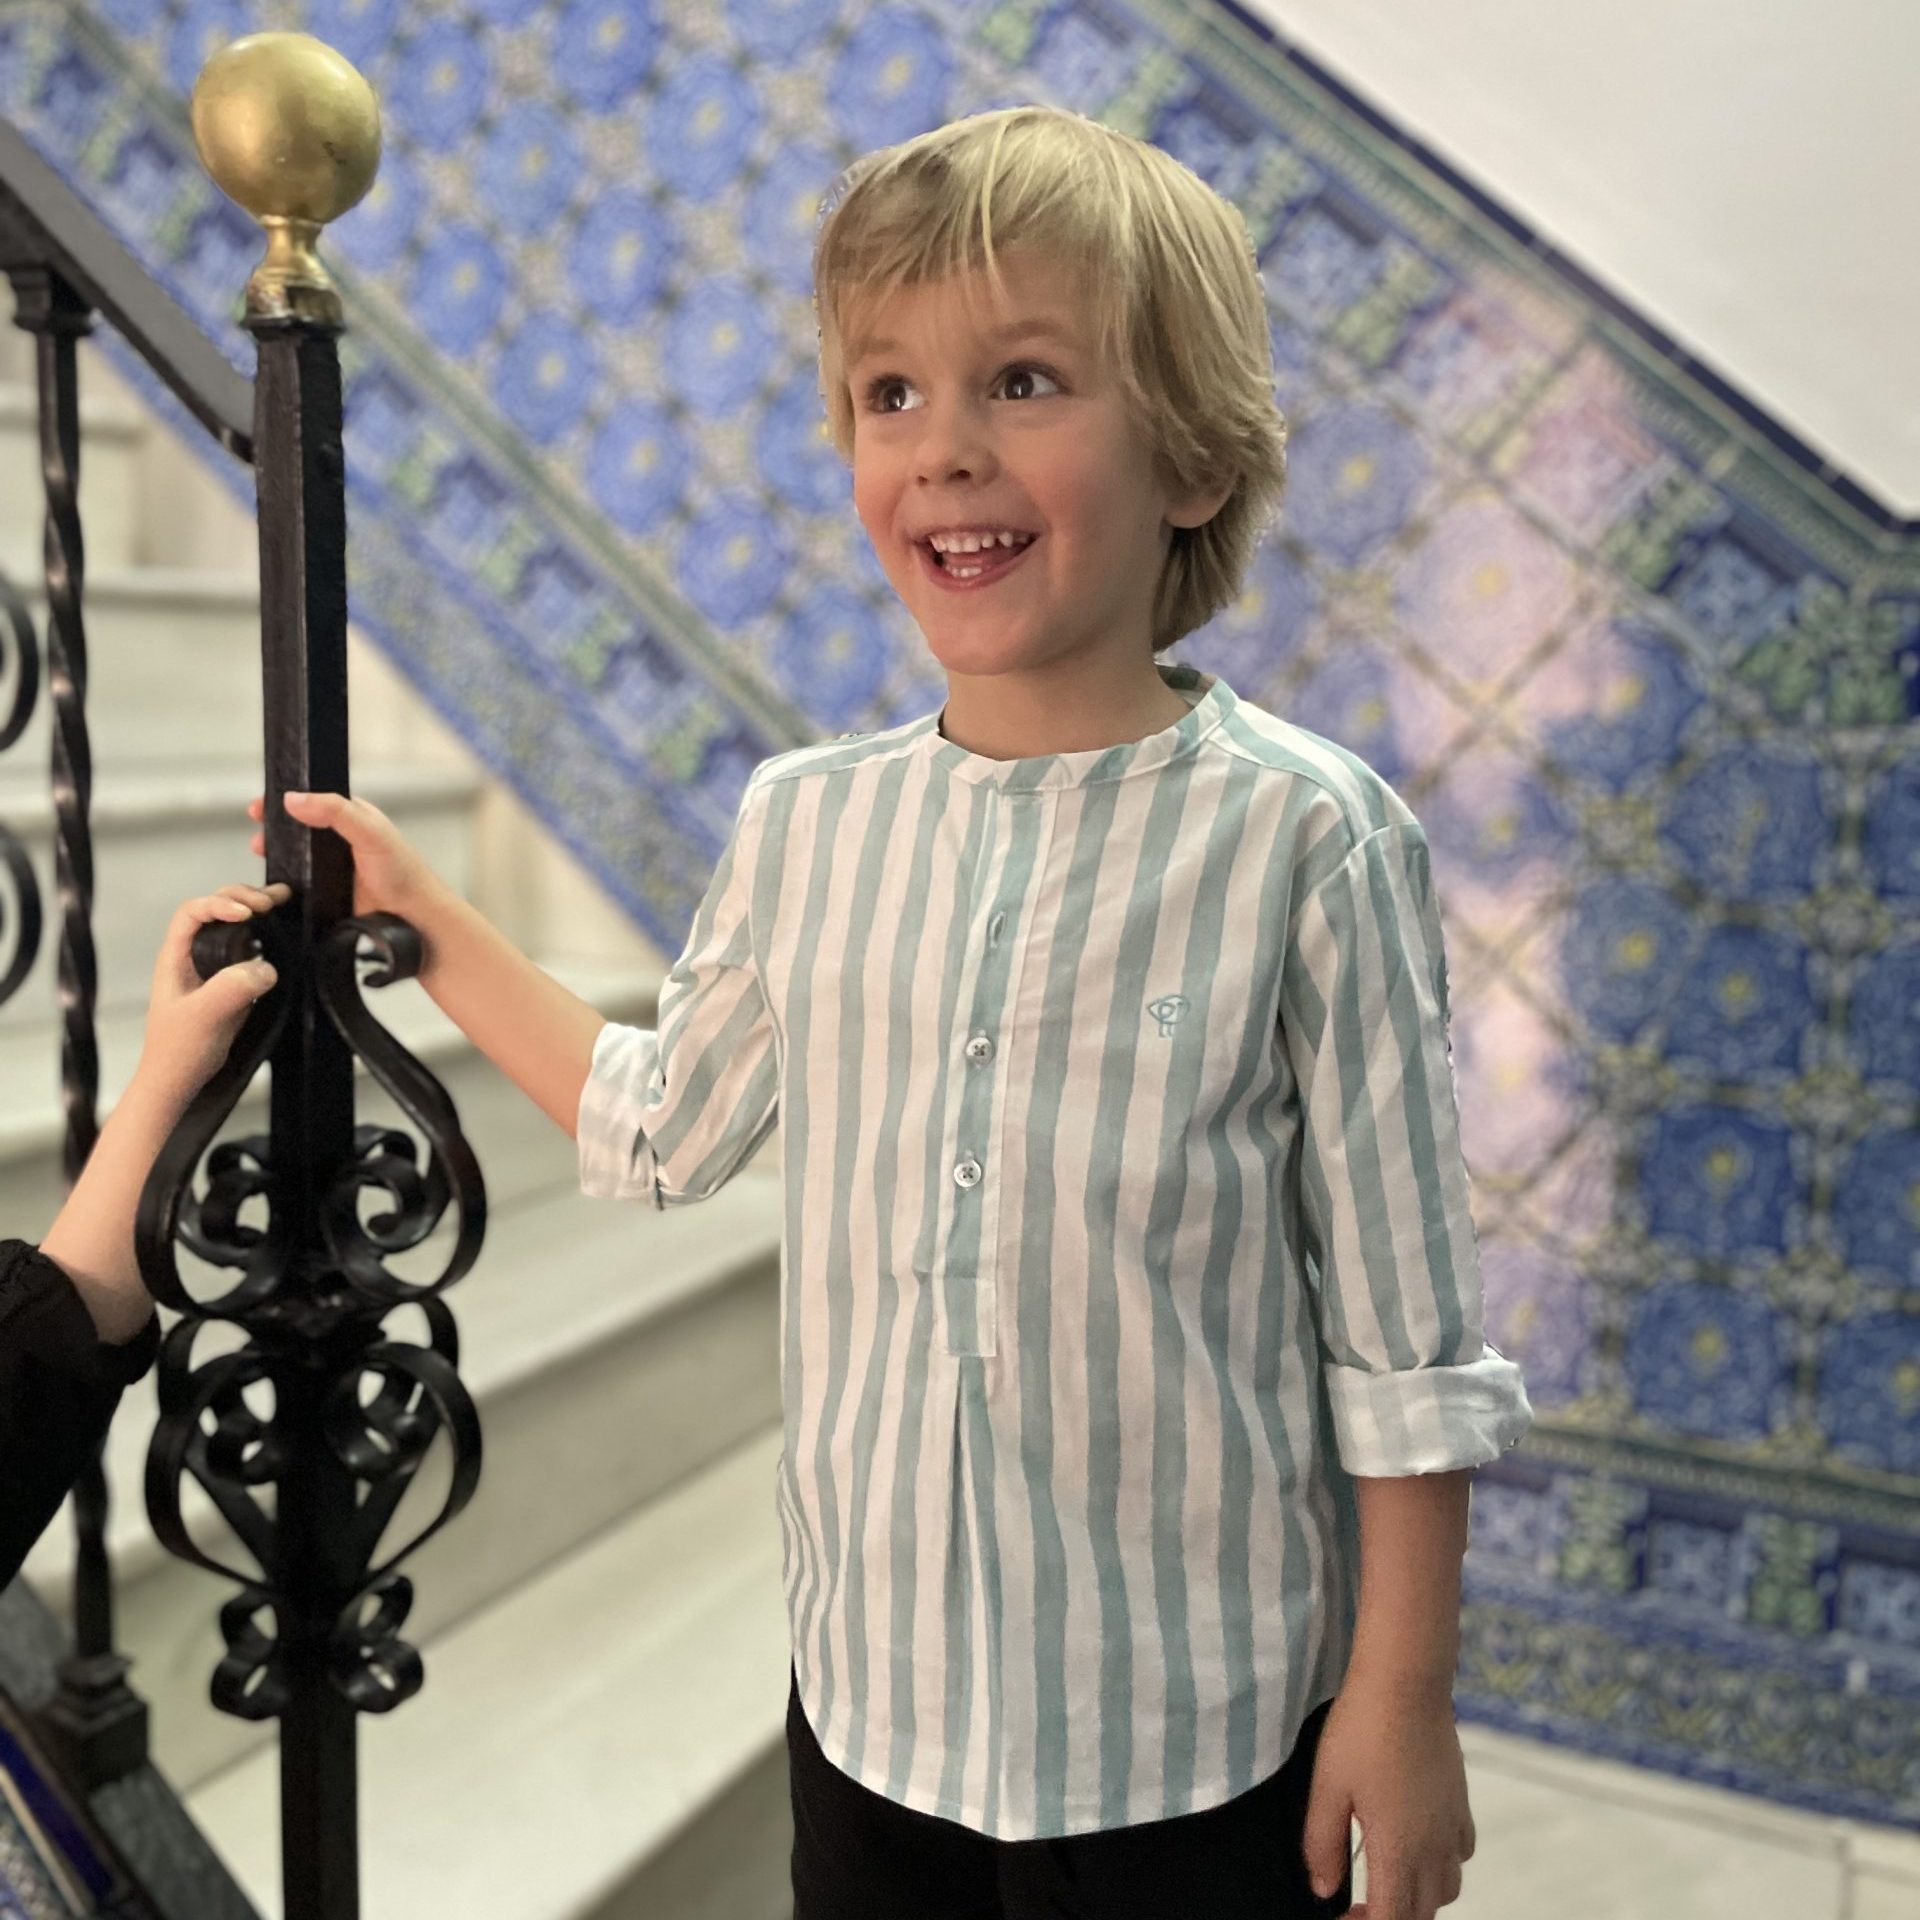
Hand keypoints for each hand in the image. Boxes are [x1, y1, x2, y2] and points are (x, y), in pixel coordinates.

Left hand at [134, 882, 290, 1103]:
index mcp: (175, 957)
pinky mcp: (228, 980)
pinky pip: (244, 946)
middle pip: (213, 909)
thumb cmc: (179, 1050)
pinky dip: (262, 933)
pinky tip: (278, 932)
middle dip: (242, 897)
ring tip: (280, 901)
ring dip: (254, 909)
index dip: (220, 904)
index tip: (248, 914)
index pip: (193, 912)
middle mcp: (191, 956)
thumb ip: (232, 989)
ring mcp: (210, 967)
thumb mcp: (204, 1017)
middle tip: (273, 900)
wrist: (179, 1078)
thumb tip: (266, 967)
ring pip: (230, 925)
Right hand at [246, 789, 442, 922]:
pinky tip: (272, 884)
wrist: (414, 919)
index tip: (260, 807)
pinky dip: (284, 882)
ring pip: (295, 857)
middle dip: (274, 830)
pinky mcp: (327, 892)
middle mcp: (341, 840)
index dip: (286, 801)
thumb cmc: (403, 873)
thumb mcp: (371, 833)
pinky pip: (299, 884)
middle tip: (257, 837)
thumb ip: (335, 812)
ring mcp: (332, 867)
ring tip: (261, 855)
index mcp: (353, 817)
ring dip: (276, 856)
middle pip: (298, 829)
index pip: (313, 801)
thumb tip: (294, 800)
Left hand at [1300, 1680, 1474, 1919]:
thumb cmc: (1361, 1730)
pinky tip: (1415, 1844)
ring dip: (1417, 1897)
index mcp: (1400, 1849)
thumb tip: (1323, 1890)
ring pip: (1445, 1889)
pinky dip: (1440, 1867)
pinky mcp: (1460, 1803)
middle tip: (1354, 1907)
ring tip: (1383, 1877)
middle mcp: (1434, 1848)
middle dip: (1389, 1918)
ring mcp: (1452, 1825)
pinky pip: (1459, 1855)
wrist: (1407, 1682)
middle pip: (1422, 1913)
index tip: (1340, 1917)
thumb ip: (1322, 1844)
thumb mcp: (1327, 1787)